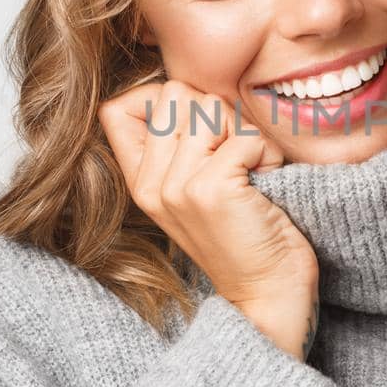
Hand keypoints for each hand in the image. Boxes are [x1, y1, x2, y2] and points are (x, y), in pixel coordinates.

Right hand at [99, 78, 320, 360]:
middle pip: (176, 92)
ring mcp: (177, 187)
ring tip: (254, 173)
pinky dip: (268, 154)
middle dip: (219, 113)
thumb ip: (180, 146)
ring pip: (213, 107)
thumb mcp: (196, 190)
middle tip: (238, 158)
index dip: (163, 98)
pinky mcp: (211, 190)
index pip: (117, 107)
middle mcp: (151, 183)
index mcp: (141, 182)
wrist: (268, 295)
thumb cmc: (246, 235)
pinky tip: (267, 184)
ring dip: (248, 134)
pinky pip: (245, 136)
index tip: (201, 130)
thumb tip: (187, 90)